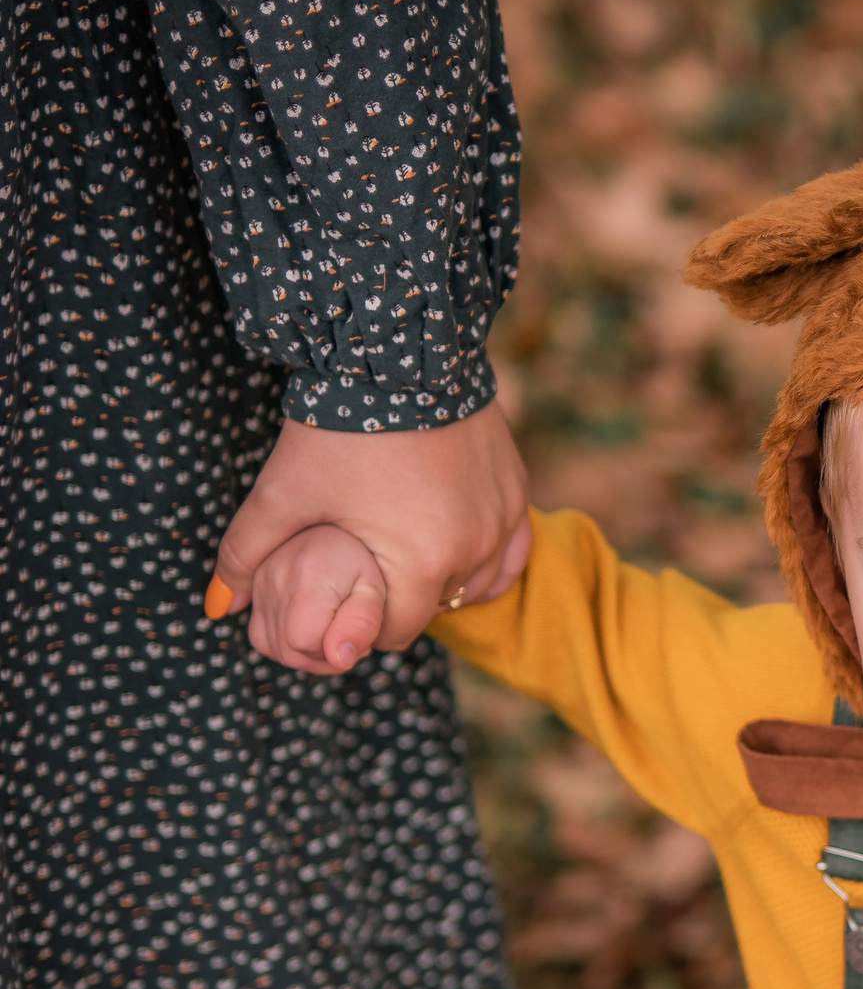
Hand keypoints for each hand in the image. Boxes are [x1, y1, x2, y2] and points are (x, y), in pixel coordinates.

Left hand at [204, 401, 531, 647]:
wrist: (398, 356)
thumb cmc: (337, 430)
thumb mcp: (282, 493)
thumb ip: (245, 554)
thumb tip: (219, 607)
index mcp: (419, 563)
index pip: (396, 632)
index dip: (362, 622)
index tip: (343, 597)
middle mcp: (473, 550)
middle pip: (436, 608)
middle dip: (402, 599)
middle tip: (367, 567)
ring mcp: (502, 520)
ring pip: (476, 582)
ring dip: (444, 579)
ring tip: (406, 551)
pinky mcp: (517, 492)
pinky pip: (511, 550)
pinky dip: (485, 557)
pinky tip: (457, 546)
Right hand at [243, 524, 390, 673]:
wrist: (339, 519)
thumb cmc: (367, 553)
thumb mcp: (377, 587)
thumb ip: (362, 623)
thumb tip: (341, 660)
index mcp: (306, 576)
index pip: (304, 642)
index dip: (336, 651)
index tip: (360, 635)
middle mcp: (272, 579)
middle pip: (289, 652)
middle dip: (327, 656)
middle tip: (353, 634)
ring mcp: (258, 583)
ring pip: (274, 648)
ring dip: (309, 652)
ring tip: (337, 628)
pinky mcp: (253, 589)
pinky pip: (262, 636)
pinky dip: (289, 643)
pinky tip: (314, 627)